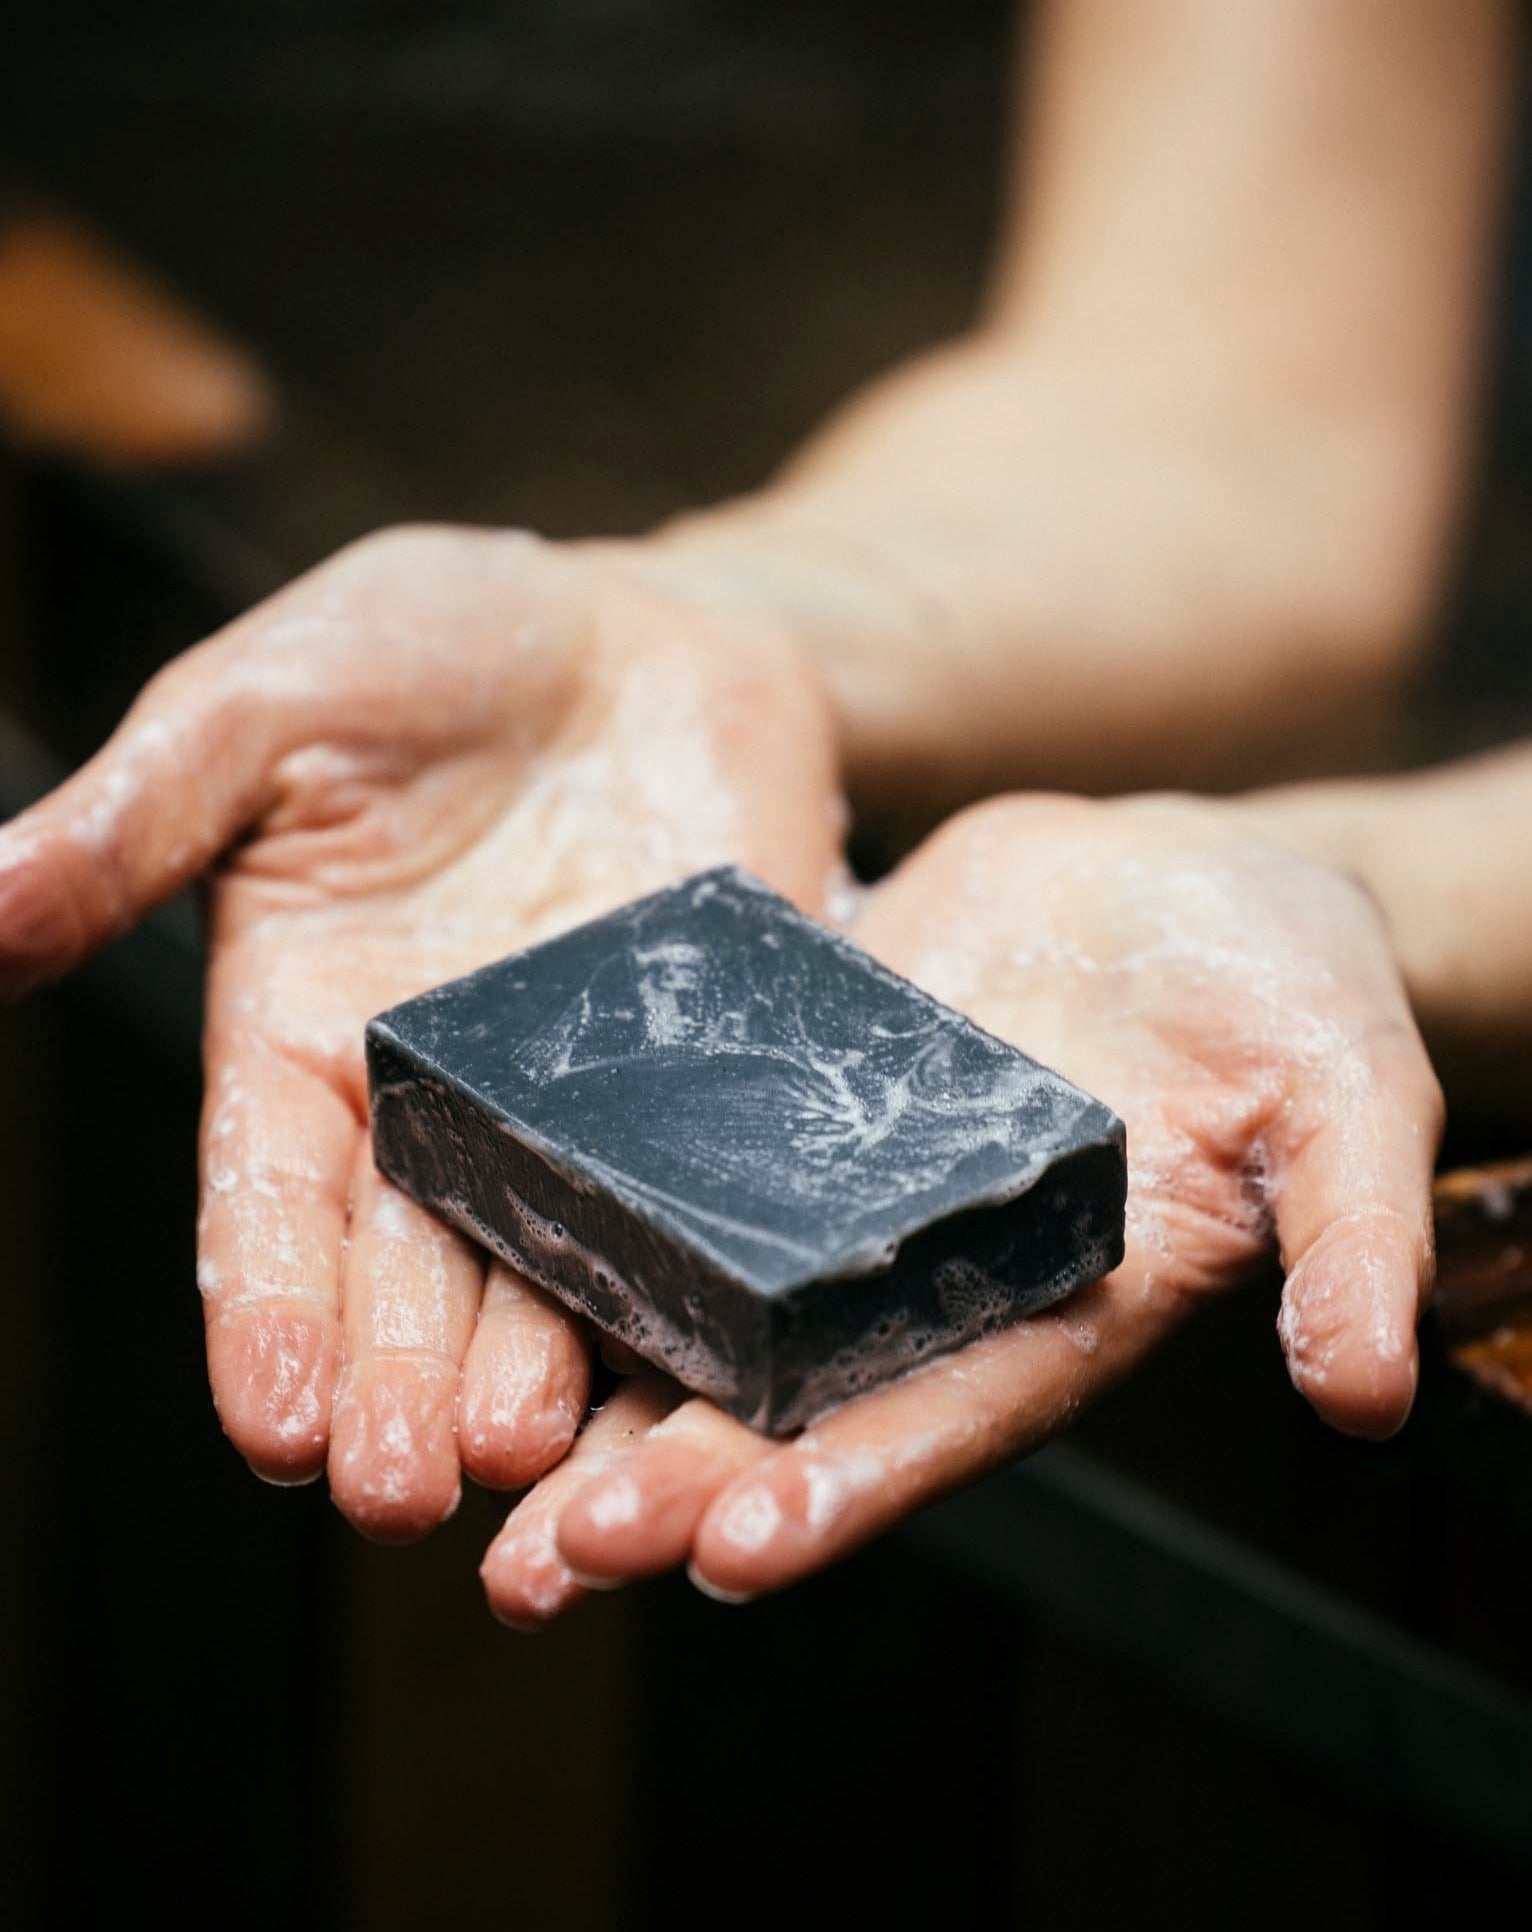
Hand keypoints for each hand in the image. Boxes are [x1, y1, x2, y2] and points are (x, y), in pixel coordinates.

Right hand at [0, 525, 841, 1536]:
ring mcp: (582, 1101)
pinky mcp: (711, 1077)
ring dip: (541, 1372)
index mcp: (306, 1036)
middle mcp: (440, 1101)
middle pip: (410, 1271)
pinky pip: (708, 1191)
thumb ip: (134, 825)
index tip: (276, 1420)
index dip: (268, 1311)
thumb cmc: (418, 645)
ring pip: (553, 1267)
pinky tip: (707, 1357)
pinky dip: (702, 1273)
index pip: (271, 1202)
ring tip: (535, 1464)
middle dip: (401, 1383)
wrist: (625, 625)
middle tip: (403, 1493)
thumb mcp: (260, 711)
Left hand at [481, 793, 1441, 1620]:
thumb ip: (1349, 1234)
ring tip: (478, 1470)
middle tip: (550, 1564)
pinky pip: (675, 1150)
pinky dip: (592, 1202)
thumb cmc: (1290, 996)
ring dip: (597, 1383)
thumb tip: (1367, 1388)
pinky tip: (482, 1236)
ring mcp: (839, 1185)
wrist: (1189, 883)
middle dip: (671, 1483)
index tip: (737, 1556)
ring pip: (704, 1302)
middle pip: (787, 1402)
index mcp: (1051, 1308)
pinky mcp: (785, 1086)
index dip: (844, 1492)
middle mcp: (924, 1276)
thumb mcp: (1345, 1100)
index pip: (939, 1423)